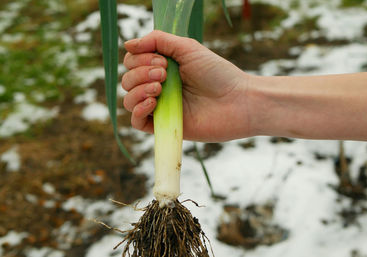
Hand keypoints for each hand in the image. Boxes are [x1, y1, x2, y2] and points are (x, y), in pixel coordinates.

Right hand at [122, 30, 251, 141]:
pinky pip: (136, 122)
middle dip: (140, 73)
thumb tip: (127, 44)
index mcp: (162, 68)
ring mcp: (161, 107)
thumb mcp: (187, 48)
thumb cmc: (217, 73)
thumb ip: (158, 40)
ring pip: (128, 99)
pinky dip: (137, 110)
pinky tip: (153, 102)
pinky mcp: (164, 125)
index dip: (140, 59)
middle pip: (127, 80)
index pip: (132, 62)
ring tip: (160, 89)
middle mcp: (158, 87)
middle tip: (164, 74)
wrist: (237, 102)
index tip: (163, 61)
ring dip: (138, 90)